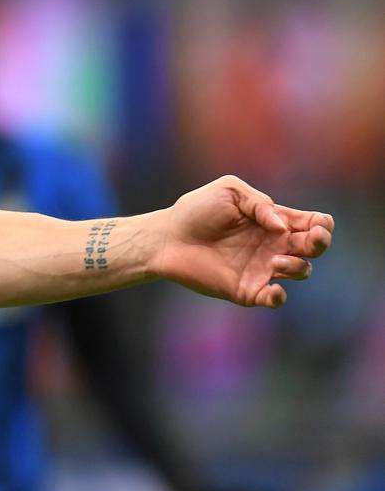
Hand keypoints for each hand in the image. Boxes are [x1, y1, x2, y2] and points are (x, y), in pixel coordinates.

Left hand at [153, 176, 333, 307]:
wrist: (168, 237)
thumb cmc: (196, 210)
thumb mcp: (229, 191)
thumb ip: (259, 203)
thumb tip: (282, 227)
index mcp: (273, 220)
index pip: (311, 223)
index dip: (321, 224)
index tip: (317, 224)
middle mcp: (272, 244)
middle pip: (313, 247)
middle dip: (320, 243)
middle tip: (312, 240)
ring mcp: (262, 268)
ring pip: (300, 270)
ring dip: (297, 266)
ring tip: (275, 259)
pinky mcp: (247, 289)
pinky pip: (274, 298)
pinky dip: (279, 297)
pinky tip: (274, 289)